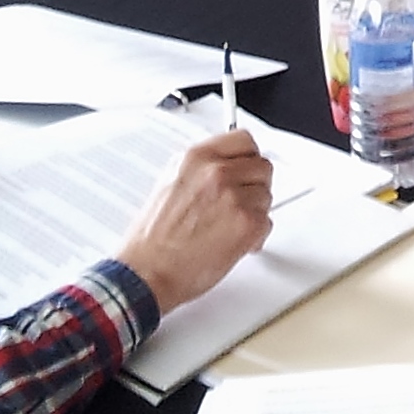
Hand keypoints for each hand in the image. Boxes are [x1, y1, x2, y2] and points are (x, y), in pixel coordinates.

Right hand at [114, 128, 276, 314]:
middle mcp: (216, 172)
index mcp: (196, 158)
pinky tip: (235, 244)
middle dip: (254, 187)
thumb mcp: (170, 185)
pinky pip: (267, 222)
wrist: (146, 273)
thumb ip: (201, 171)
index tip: (246, 169)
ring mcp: (233, 196)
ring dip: (254, 212)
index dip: (247, 158)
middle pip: (261, 167)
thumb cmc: (152, 240)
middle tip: (241, 204)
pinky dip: (256, 236)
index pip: (243, 140)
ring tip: (229, 228)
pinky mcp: (246, 222)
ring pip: (266, 195)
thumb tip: (227, 167)